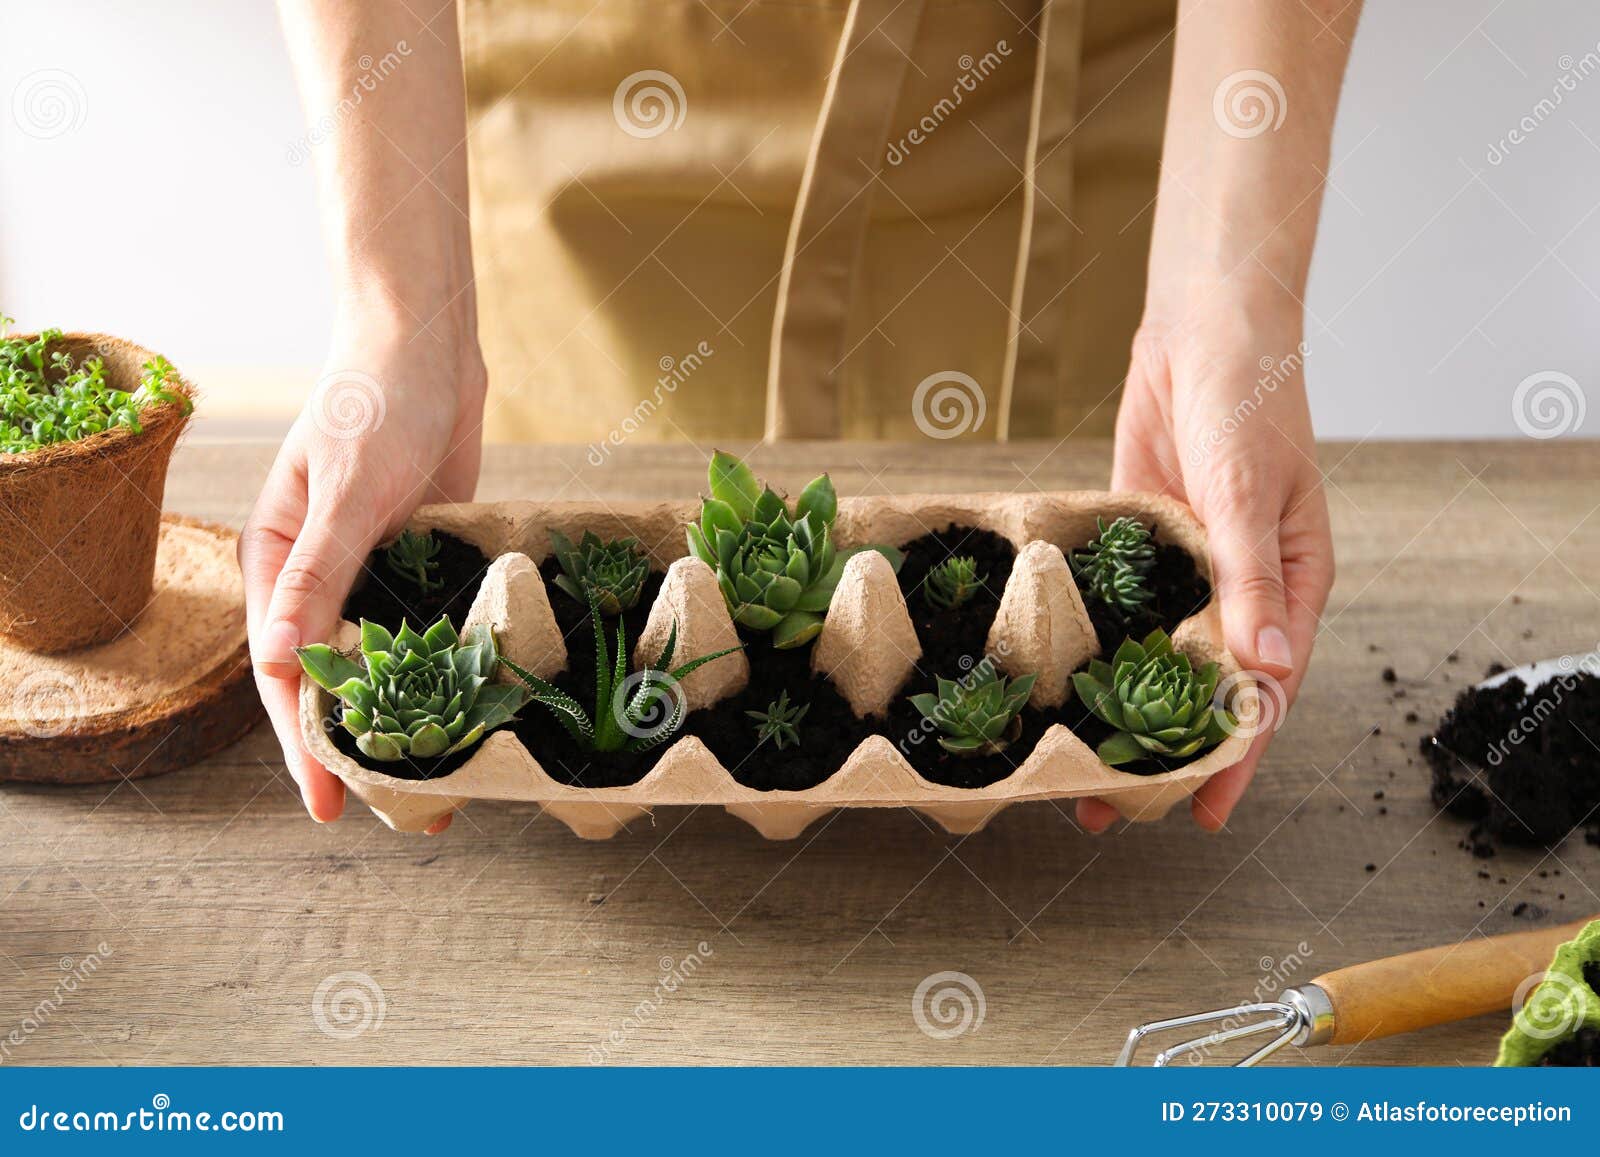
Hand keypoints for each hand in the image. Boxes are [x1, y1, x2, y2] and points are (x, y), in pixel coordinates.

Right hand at [239, 323, 485, 830]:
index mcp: (277, 564)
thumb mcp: (346, 492)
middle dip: (357, 744)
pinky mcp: (423, 558)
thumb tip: (283, 666)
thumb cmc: (372, 404)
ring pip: (383, 660)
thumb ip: (319, 577)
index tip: (328, 804)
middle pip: (333, 678)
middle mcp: (321, 578)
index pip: (283, 673)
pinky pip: (428, 623)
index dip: (304, 743)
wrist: (428, 345)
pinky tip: (470, 704)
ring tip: (439, 779)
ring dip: (404, 712)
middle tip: (398, 812)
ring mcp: (374, 571)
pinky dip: (442, 663)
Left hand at [1079, 295, 1334, 832]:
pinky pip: (1118, 605)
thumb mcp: (1253, 495)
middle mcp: (1237, 590)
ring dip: (1122, 705)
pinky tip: (1062, 680)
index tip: (1205, 811)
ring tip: (1076, 758)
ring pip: (1154, 655)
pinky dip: (1096, 642)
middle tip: (1113, 804)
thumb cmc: (1252, 404)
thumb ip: (1252, 583)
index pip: (1265, 693)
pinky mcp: (1140, 545)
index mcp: (1290, 588)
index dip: (1236, 755)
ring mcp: (1187, 570)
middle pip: (1203, 687)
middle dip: (1165, 748)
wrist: (1203, 333)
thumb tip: (1267, 672)